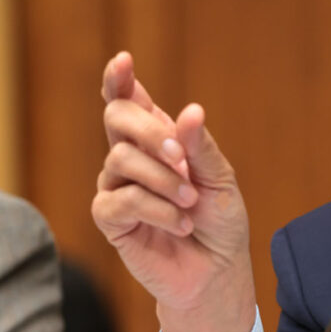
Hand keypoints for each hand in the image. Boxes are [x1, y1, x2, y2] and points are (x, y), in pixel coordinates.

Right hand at [92, 52, 256, 331]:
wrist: (216, 270)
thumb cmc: (219, 221)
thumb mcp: (220, 179)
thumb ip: (201, 147)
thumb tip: (190, 112)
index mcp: (158, 139)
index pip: (128, 101)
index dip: (119, 79)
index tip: (123, 61)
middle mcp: (131, 156)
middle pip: (116, 118)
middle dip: (151, 132)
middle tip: (183, 159)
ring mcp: (116, 185)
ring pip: (121, 159)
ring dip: (163, 180)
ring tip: (190, 203)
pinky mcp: (110, 219)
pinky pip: (123, 200)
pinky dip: (157, 209)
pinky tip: (179, 225)